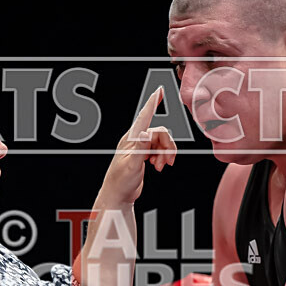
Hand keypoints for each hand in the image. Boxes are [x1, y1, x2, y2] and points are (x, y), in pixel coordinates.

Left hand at [99, 87, 176, 204]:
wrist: (118, 195)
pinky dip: (162, 157)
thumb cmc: (121, 182)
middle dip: (168, 147)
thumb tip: (145, 134)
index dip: (153, 102)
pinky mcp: (143, 155)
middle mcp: (135, 140)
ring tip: (160, 167)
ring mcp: (139, 147)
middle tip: (167, 162)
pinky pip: (159, 149)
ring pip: (161, 142)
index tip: (160, 90)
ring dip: (165, 154)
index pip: (144, 116)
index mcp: (131, 139)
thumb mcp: (132, 166)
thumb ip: (140, 149)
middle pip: (160, 133)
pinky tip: (158, 166)